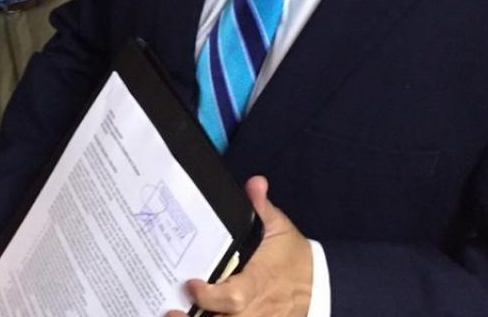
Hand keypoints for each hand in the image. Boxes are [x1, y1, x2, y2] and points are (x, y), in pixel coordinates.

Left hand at [169, 177, 312, 316]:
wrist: (317, 283)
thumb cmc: (292, 256)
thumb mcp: (279, 228)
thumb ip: (261, 208)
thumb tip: (254, 184)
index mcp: (258, 282)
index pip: (233, 297)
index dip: (210, 296)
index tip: (191, 283)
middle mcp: (254, 307)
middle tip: (170, 310)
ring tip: (174, 315)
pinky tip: (192, 316)